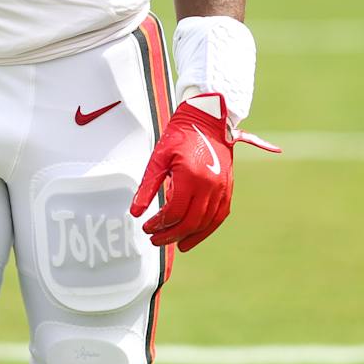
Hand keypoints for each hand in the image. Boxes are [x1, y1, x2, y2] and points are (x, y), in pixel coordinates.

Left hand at [128, 94, 278, 251]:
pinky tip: (192, 237)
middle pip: (190, 222)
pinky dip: (205, 230)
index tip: (147, 227)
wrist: (209, 122)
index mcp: (191, 176)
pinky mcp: (227, 190)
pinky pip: (218, 217)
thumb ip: (148, 187)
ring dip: (187, 236)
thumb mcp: (159, 159)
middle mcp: (210, 185)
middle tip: (155, 239)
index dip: (159, 224)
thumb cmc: (181, 136)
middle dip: (170, 235)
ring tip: (171, 241)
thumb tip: (136, 212)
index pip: (175, 212)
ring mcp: (221, 189)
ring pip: (205, 223)